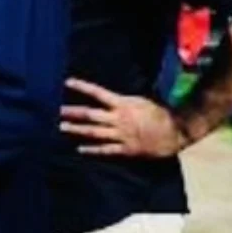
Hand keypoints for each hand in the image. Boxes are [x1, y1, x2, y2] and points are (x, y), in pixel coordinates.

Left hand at [60, 78, 187, 157]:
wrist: (176, 131)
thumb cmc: (159, 113)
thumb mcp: (140, 101)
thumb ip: (121, 101)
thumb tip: (105, 97)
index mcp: (122, 104)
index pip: (98, 93)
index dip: (82, 87)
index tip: (66, 82)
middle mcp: (118, 119)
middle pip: (90, 114)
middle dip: (72, 112)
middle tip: (55, 111)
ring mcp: (121, 135)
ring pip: (93, 132)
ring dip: (76, 129)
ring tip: (61, 128)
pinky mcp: (126, 149)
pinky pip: (106, 150)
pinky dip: (92, 150)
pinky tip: (80, 149)